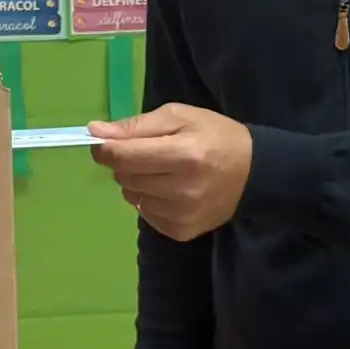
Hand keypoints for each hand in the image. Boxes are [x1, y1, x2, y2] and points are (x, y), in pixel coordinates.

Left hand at [88, 103, 252, 241]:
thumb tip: (96, 131)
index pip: (124, 156)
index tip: (102, 140)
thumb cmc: (215, 136)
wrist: (253, 174)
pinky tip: (169, 189)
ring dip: (137, 181)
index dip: (105, 147)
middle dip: (125, 161)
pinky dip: (148, 198)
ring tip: (162, 170)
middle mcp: (182, 190)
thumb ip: (137, 125)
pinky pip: (143, 213)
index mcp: (184, 155)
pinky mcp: (181, 232)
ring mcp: (181, 215)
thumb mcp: (180, 116)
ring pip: (130, 196)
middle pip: (124, 176)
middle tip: (146, 152)